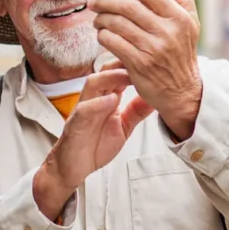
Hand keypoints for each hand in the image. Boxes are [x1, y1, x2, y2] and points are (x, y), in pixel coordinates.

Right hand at [33, 69, 153, 219]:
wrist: (73, 168)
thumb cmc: (95, 146)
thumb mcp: (123, 127)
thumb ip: (136, 112)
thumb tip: (154, 99)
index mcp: (105, 99)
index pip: (118, 75)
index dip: (132, 66)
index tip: (150, 62)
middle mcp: (94, 100)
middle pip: (105, 72)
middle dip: (122, 64)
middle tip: (140, 61)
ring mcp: (83, 110)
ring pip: (92, 84)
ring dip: (110, 77)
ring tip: (127, 76)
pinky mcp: (75, 124)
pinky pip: (84, 109)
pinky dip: (98, 103)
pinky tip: (111, 100)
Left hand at [84, 0, 202, 140]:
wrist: (183, 93)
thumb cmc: (183, 55)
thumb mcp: (192, 25)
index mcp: (179, 18)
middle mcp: (167, 32)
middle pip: (128, 6)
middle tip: (94, 0)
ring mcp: (153, 49)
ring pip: (117, 24)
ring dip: (101, 18)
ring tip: (97, 17)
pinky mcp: (139, 64)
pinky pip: (113, 43)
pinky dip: (103, 36)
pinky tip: (102, 34)